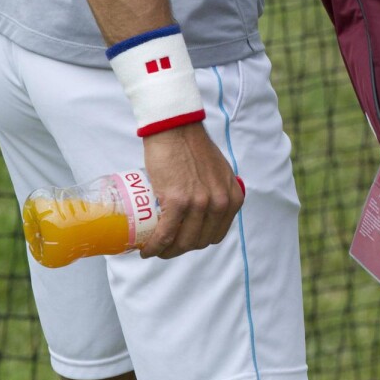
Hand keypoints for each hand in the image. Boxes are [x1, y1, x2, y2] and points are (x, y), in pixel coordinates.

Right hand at [139, 122, 242, 258]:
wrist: (176, 128)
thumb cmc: (192, 146)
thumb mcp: (219, 171)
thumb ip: (218, 188)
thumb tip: (208, 205)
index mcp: (232, 198)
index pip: (215, 234)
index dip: (197, 242)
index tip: (181, 241)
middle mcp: (220, 203)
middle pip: (199, 241)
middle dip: (180, 249)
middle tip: (164, 246)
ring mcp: (200, 203)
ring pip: (182, 242)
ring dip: (166, 252)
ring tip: (154, 248)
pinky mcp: (179, 201)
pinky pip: (166, 234)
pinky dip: (155, 246)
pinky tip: (147, 249)